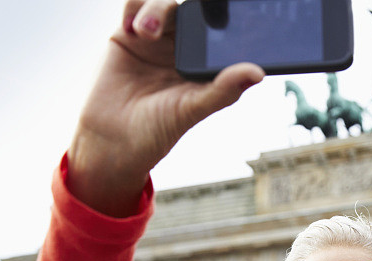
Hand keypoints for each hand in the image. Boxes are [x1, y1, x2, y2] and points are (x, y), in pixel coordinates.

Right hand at [67, 0, 263, 216]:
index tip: (238, 10)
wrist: (113, 138)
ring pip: (165, 5)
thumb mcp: (195, 108)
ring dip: (158, 9)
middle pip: (194, 11)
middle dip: (198, 6)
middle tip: (200, 9)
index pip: (222, 31)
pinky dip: (137, 9)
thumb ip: (225, 88)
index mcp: (205, 63)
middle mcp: (183, 47)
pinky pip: (135, 6)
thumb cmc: (158, 128)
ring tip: (146, 32)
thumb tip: (258, 73)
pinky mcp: (127, 34)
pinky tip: (134, 30)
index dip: (230, 18)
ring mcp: (156, 39)